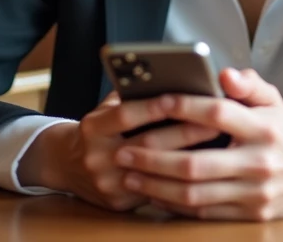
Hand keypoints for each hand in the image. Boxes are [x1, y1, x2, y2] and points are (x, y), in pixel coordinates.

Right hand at [18, 91, 221, 212]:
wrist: (66, 165)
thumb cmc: (97, 130)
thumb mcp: (103, 109)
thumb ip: (129, 97)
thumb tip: (168, 80)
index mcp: (92, 128)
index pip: (126, 115)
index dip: (154, 106)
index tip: (183, 97)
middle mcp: (97, 156)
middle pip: (147, 144)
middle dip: (185, 132)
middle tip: (216, 122)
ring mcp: (107, 182)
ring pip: (155, 171)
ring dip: (189, 156)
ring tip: (216, 145)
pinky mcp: (118, 202)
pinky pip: (154, 191)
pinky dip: (179, 179)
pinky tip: (201, 170)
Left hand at [112, 68, 282, 220]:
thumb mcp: (273, 99)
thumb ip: (248, 83)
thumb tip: (224, 74)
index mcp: (262, 128)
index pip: (216, 114)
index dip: (184, 107)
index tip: (155, 102)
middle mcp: (258, 162)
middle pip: (196, 163)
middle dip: (153, 159)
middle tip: (124, 152)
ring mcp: (255, 193)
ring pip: (195, 194)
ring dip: (156, 186)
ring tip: (130, 176)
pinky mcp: (251, 216)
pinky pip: (205, 213)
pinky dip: (175, 206)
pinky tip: (153, 195)